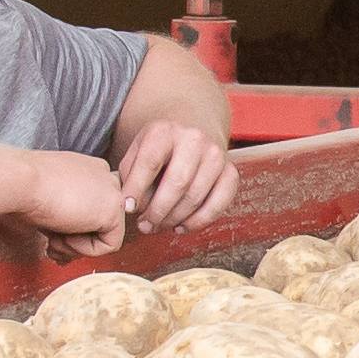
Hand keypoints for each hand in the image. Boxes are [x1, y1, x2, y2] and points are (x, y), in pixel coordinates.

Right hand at [8, 149, 130, 257]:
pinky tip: (66, 236)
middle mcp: (104, 178)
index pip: (91, 209)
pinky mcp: (115, 208)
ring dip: (77, 247)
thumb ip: (65, 221)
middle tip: (52, 245)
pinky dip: (86, 249)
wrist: (22, 181)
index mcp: (89, 171)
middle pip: (99, 223)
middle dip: (75, 242)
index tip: (52, 238)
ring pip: (106, 235)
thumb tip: (67, 244)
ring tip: (55, 240)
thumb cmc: (26, 188)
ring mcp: (112, 191)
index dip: (72, 231)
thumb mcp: (50, 205)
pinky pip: (110, 244)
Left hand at [116, 115, 239, 241]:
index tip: (128, 209)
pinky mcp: (230, 172)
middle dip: (158, 211)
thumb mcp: (137, 154)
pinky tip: (181, 227)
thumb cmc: (159, 151)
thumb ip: (131, 178)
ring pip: (196, 196)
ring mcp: (215, 155)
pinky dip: (199, 221)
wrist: (190, 136)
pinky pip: (218, 203)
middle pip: (177, 182)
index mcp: (165, 131)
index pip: (150, 163)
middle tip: (145, 225)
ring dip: (174, 218)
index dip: (137, 190)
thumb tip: (133, 208)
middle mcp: (194, 139)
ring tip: (159, 226)